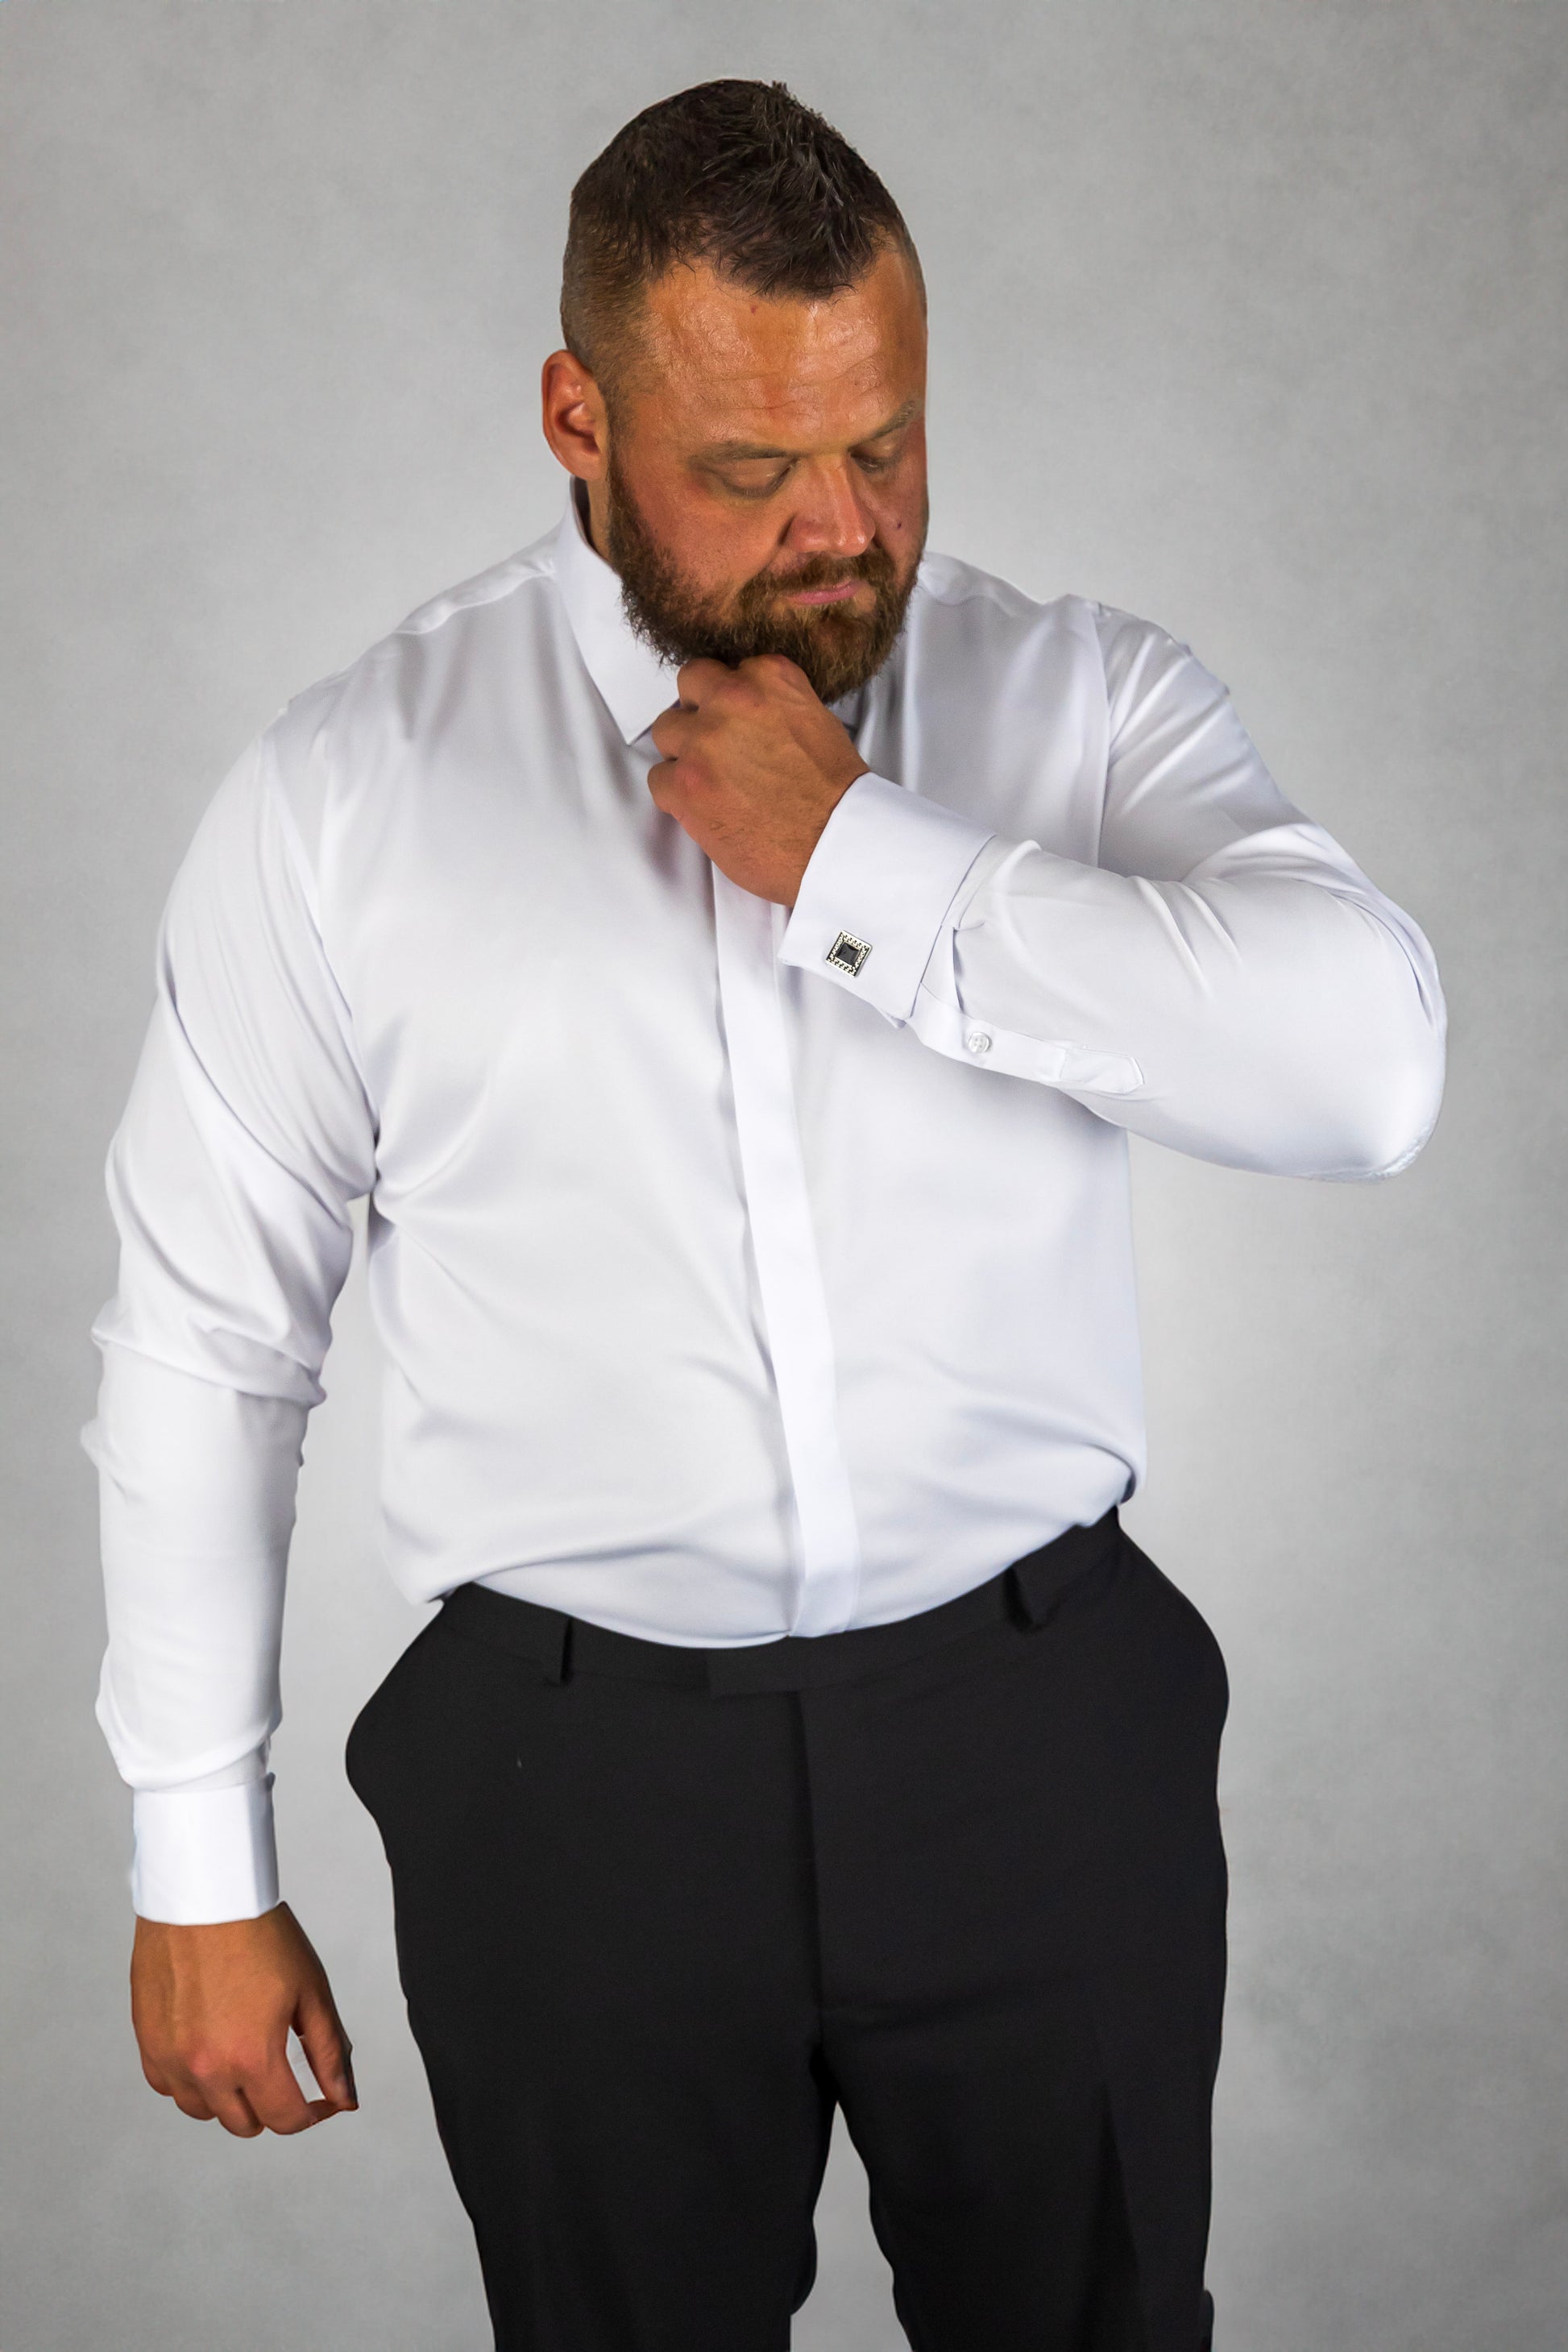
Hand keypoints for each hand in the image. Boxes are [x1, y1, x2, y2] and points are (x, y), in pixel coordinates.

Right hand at [131, 1900, 356, 2137]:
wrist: (204, 1894)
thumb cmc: (258, 1933)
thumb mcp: (311, 1990)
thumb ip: (328, 2051)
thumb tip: (343, 2098)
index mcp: (251, 2057)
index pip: (285, 2120)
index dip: (312, 2114)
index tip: (321, 2098)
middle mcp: (205, 2068)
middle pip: (244, 2123)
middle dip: (272, 2106)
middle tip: (284, 2073)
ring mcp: (169, 2057)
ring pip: (203, 2111)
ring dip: (229, 2098)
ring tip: (245, 2060)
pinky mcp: (146, 2041)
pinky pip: (168, 2087)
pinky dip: (191, 2082)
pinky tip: (209, 2052)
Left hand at [648, 655, 868, 905]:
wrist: (835, 844)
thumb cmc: (835, 795)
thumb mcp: (818, 720)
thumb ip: (777, 703)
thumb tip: (752, 711)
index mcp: (769, 677)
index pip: (726, 668)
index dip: (728, 697)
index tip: (736, 717)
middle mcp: (731, 700)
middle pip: (689, 686)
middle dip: (700, 712)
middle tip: (718, 744)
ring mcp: (703, 742)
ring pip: (666, 731)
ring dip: (684, 752)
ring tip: (712, 780)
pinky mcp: (685, 785)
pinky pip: (658, 779)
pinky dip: (676, 794)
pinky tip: (705, 806)